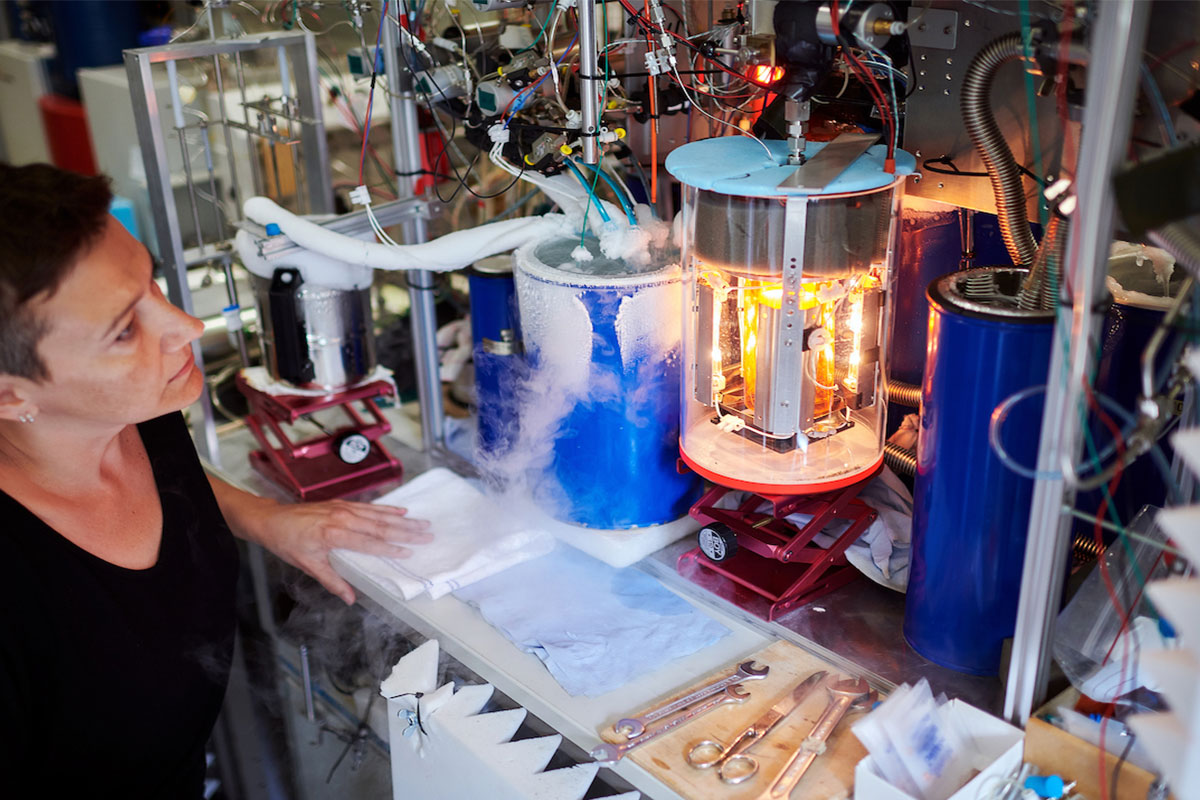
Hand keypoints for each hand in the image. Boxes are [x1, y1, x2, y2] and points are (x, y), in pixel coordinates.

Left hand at [207, 477, 431, 604]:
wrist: (271, 519)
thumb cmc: (287, 543)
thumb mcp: (307, 565)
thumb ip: (332, 580)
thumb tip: (350, 598)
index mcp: (334, 534)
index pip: (369, 543)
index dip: (391, 548)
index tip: (410, 552)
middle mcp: (342, 518)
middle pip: (380, 526)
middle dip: (406, 531)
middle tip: (428, 534)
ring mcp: (343, 508)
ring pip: (378, 515)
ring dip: (402, 520)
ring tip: (422, 523)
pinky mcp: (342, 504)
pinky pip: (369, 507)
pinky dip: (387, 509)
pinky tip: (401, 511)